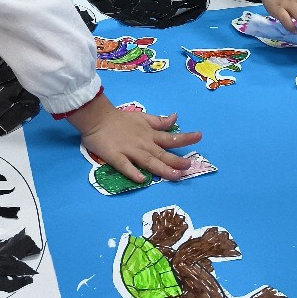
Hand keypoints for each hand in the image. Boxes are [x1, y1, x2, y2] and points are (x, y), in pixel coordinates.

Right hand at [69, 93, 200, 183]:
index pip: (170, 137)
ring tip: (175, 176)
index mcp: (149, 135)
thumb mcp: (143, 118)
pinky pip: (125, 166)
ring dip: (162, 168)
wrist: (97, 118)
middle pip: (161, 153)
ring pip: (148, 161)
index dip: (185, 138)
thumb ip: (159, 121)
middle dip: (176, 160)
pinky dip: (133, 172)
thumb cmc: (120, 119)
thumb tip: (176, 117)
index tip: (199, 136)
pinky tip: (142, 179)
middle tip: (189, 166)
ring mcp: (129, 151)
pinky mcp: (115, 157)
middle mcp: (143, 144)